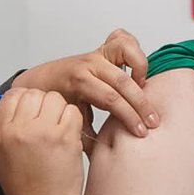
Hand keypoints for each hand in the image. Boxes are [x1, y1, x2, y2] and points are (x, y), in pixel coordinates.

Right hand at [0, 87, 84, 194]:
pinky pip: (73, 112)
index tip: (34, 110)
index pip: (12, 95)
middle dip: (45, 104)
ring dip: (61, 112)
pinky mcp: (64, 138)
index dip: (26, 99)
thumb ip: (9, 128)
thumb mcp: (4, 155)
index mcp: (2, 132)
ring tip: (60, 132)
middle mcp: (19, 129)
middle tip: (50, 123)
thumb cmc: (27, 187)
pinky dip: (74, 122)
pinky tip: (70, 138)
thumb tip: (20, 104)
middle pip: (35, 93)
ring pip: (55, 99)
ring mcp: (42, 132)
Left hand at [12, 28, 157, 147]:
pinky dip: (134, 51)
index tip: (140, 133)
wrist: (40, 82)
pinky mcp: (104, 48)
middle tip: (153, 122)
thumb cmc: (57, 103)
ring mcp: (98, 53)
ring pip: (127, 49)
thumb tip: (105, 155)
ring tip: (143, 89)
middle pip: (123, 81)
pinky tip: (137, 72)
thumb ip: (88, 136)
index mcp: (79, 81)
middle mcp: (90, 64)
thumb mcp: (70, 122)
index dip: (128, 117)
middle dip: (141, 104)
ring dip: (140, 68)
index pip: (111, 99)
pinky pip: (123, 39)